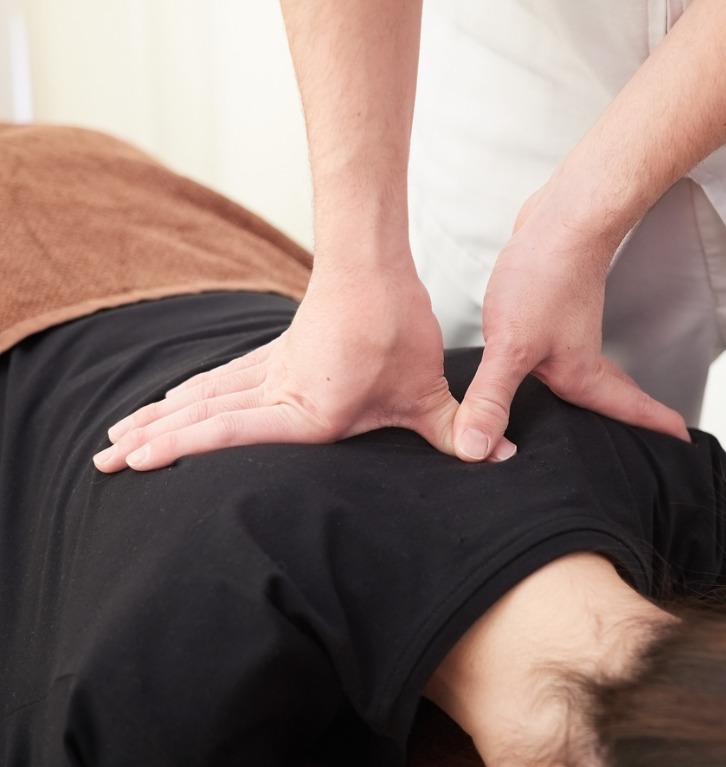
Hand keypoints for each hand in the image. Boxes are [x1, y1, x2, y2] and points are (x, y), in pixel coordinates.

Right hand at [94, 267, 513, 471]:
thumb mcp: (426, 388)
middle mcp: (278, 391)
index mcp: (309, 409)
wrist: (374, 264)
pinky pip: (224, 379)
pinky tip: (175, 398)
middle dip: (155, 438)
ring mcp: (272, 371)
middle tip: (105, 459)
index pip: (234, 431)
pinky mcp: (277, 357)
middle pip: (204, 416)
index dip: (186, 446)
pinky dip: (194, 393)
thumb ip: (455, 427)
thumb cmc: (398, 325)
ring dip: (162, 416)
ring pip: (205, 396)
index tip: (139, 458)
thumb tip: (498, 457)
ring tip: (120, 434)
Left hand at [451, 185, 686, 461]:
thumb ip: (491, 399)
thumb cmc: (545, 275)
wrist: (561, 219)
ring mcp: (569, 334)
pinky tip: (550, 367)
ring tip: (610, 413)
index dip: (653, 430)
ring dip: (605, 395)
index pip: (626, 411)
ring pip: (593, 376)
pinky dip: (570, 369)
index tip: (682, 445)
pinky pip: (565, 353)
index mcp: (580, 375)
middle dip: (635, 420)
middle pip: (616, 398)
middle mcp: (580, 358)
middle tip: (659, 436)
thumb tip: (475, 450)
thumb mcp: (511, 346)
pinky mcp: (552, 313)